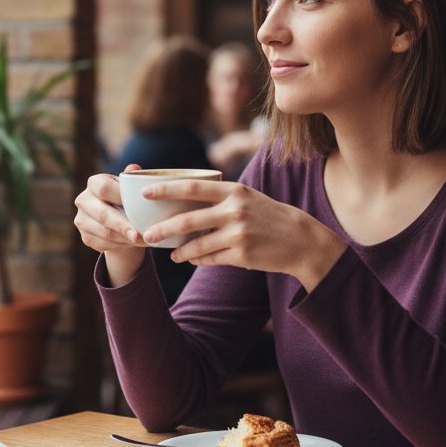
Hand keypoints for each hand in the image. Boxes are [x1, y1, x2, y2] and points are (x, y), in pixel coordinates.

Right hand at [73, 164, 145, 283]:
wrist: (117, 219)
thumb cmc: (126, 198)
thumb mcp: (130, 187)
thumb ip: (132, 178)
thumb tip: (134, 168)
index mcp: (93, 183)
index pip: (103, 188)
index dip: (120, 197)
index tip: (138, 206)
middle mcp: (83, 200)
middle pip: (103, 214)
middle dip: (123, 226)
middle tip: (139, 235)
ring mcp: (81, 220)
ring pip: (105, 232)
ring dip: (125, 239)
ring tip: (143, 241)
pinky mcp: (85, 237)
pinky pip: (104, 244)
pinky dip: (121, 245)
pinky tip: (133, 244)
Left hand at [140, 179, 345, 289]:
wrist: (300, 239)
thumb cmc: (268, 215)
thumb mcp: (247, 197)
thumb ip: (219, 197)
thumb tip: (184, 201)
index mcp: (233, 191)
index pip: (192, 187)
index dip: (166, 189)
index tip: (145, 192)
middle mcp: (234, 211)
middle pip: (188, 220)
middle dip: (163, 229)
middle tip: (146, 234)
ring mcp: (238, 234)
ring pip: (197, 244)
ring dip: (180, 251)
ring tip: (170, 255)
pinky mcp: (242, 255)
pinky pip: (211, 259)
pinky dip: (199, 260)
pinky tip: (192, 260)